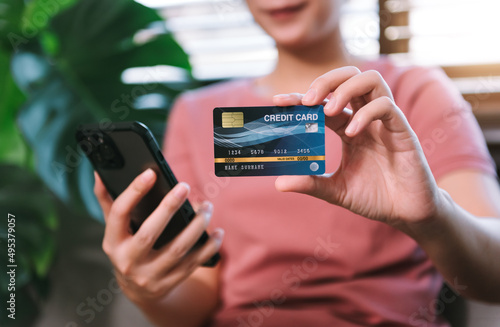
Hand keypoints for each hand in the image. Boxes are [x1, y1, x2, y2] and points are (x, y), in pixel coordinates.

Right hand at [94, 169, 222, 303]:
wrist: (136, 290)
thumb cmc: (126, 247)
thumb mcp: (114, 228)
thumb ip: (108, 200)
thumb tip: (100, 172)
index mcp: (112, 242)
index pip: (119, 214)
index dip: (134, 192)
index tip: (151, 173)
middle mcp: (128, 261)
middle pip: (149, 233)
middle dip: (168, 207)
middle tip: (184, 186)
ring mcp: (149, 275)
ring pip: (177, 249)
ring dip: (196, 226)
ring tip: (207, 207)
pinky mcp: (168, 283)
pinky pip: (192, 264)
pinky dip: (208, 248)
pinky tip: (218, 233)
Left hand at [273, 66, 443, 228]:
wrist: (406, 213)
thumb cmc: (374, 197)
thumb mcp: (336, 190)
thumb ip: (311, 184)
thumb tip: (279, 183)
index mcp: (348, 127)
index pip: (323, 101)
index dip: (300, 96)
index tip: (279, 101)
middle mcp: (365, 118)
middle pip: (348, 77)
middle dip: (325, 82)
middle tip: (308, 101)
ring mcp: (384, 121)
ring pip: (370, 80)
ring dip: (345, 89)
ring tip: (328, 110)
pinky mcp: (402, 130)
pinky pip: (386, 107)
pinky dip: (366, 114)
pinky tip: (352, 133)